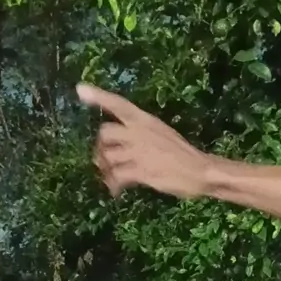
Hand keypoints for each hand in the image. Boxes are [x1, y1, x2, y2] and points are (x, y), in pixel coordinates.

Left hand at [77, 84, 209, 197]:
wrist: (200, 170)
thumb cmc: (183, 153)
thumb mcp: (162, 134)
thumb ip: (141, 135)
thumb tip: (123, 146)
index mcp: (145, 120)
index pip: (119, 104)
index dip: (99, 96)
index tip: (80, 89)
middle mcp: (138, 132)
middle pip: (104, 133)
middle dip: (100, 147)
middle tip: (104, 160)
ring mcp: (138, 151)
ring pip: (107, 157)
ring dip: (105, 169)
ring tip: (110, 178)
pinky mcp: (140, 171)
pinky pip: (116, 176)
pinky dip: (113, 185)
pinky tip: (116, 191)